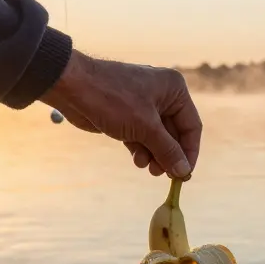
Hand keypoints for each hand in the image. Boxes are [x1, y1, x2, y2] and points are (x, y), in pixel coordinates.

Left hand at [40, 51, 201, 179]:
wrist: (72, 88)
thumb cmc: (113, 99)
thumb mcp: (145, 128)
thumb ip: (167, 150)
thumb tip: (184, 172)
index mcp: (174, 89)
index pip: (191, 126)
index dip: (189, 152)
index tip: (185, 175)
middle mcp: (162, 95)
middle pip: (174, 134)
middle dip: (168, 155)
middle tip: (164, 175)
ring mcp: (143, 106)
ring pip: (157, 138)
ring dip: (154, 155)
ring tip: (147, 168)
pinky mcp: (127, 116)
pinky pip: (141, 137)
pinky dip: (141, 150)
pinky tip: (137, 160)